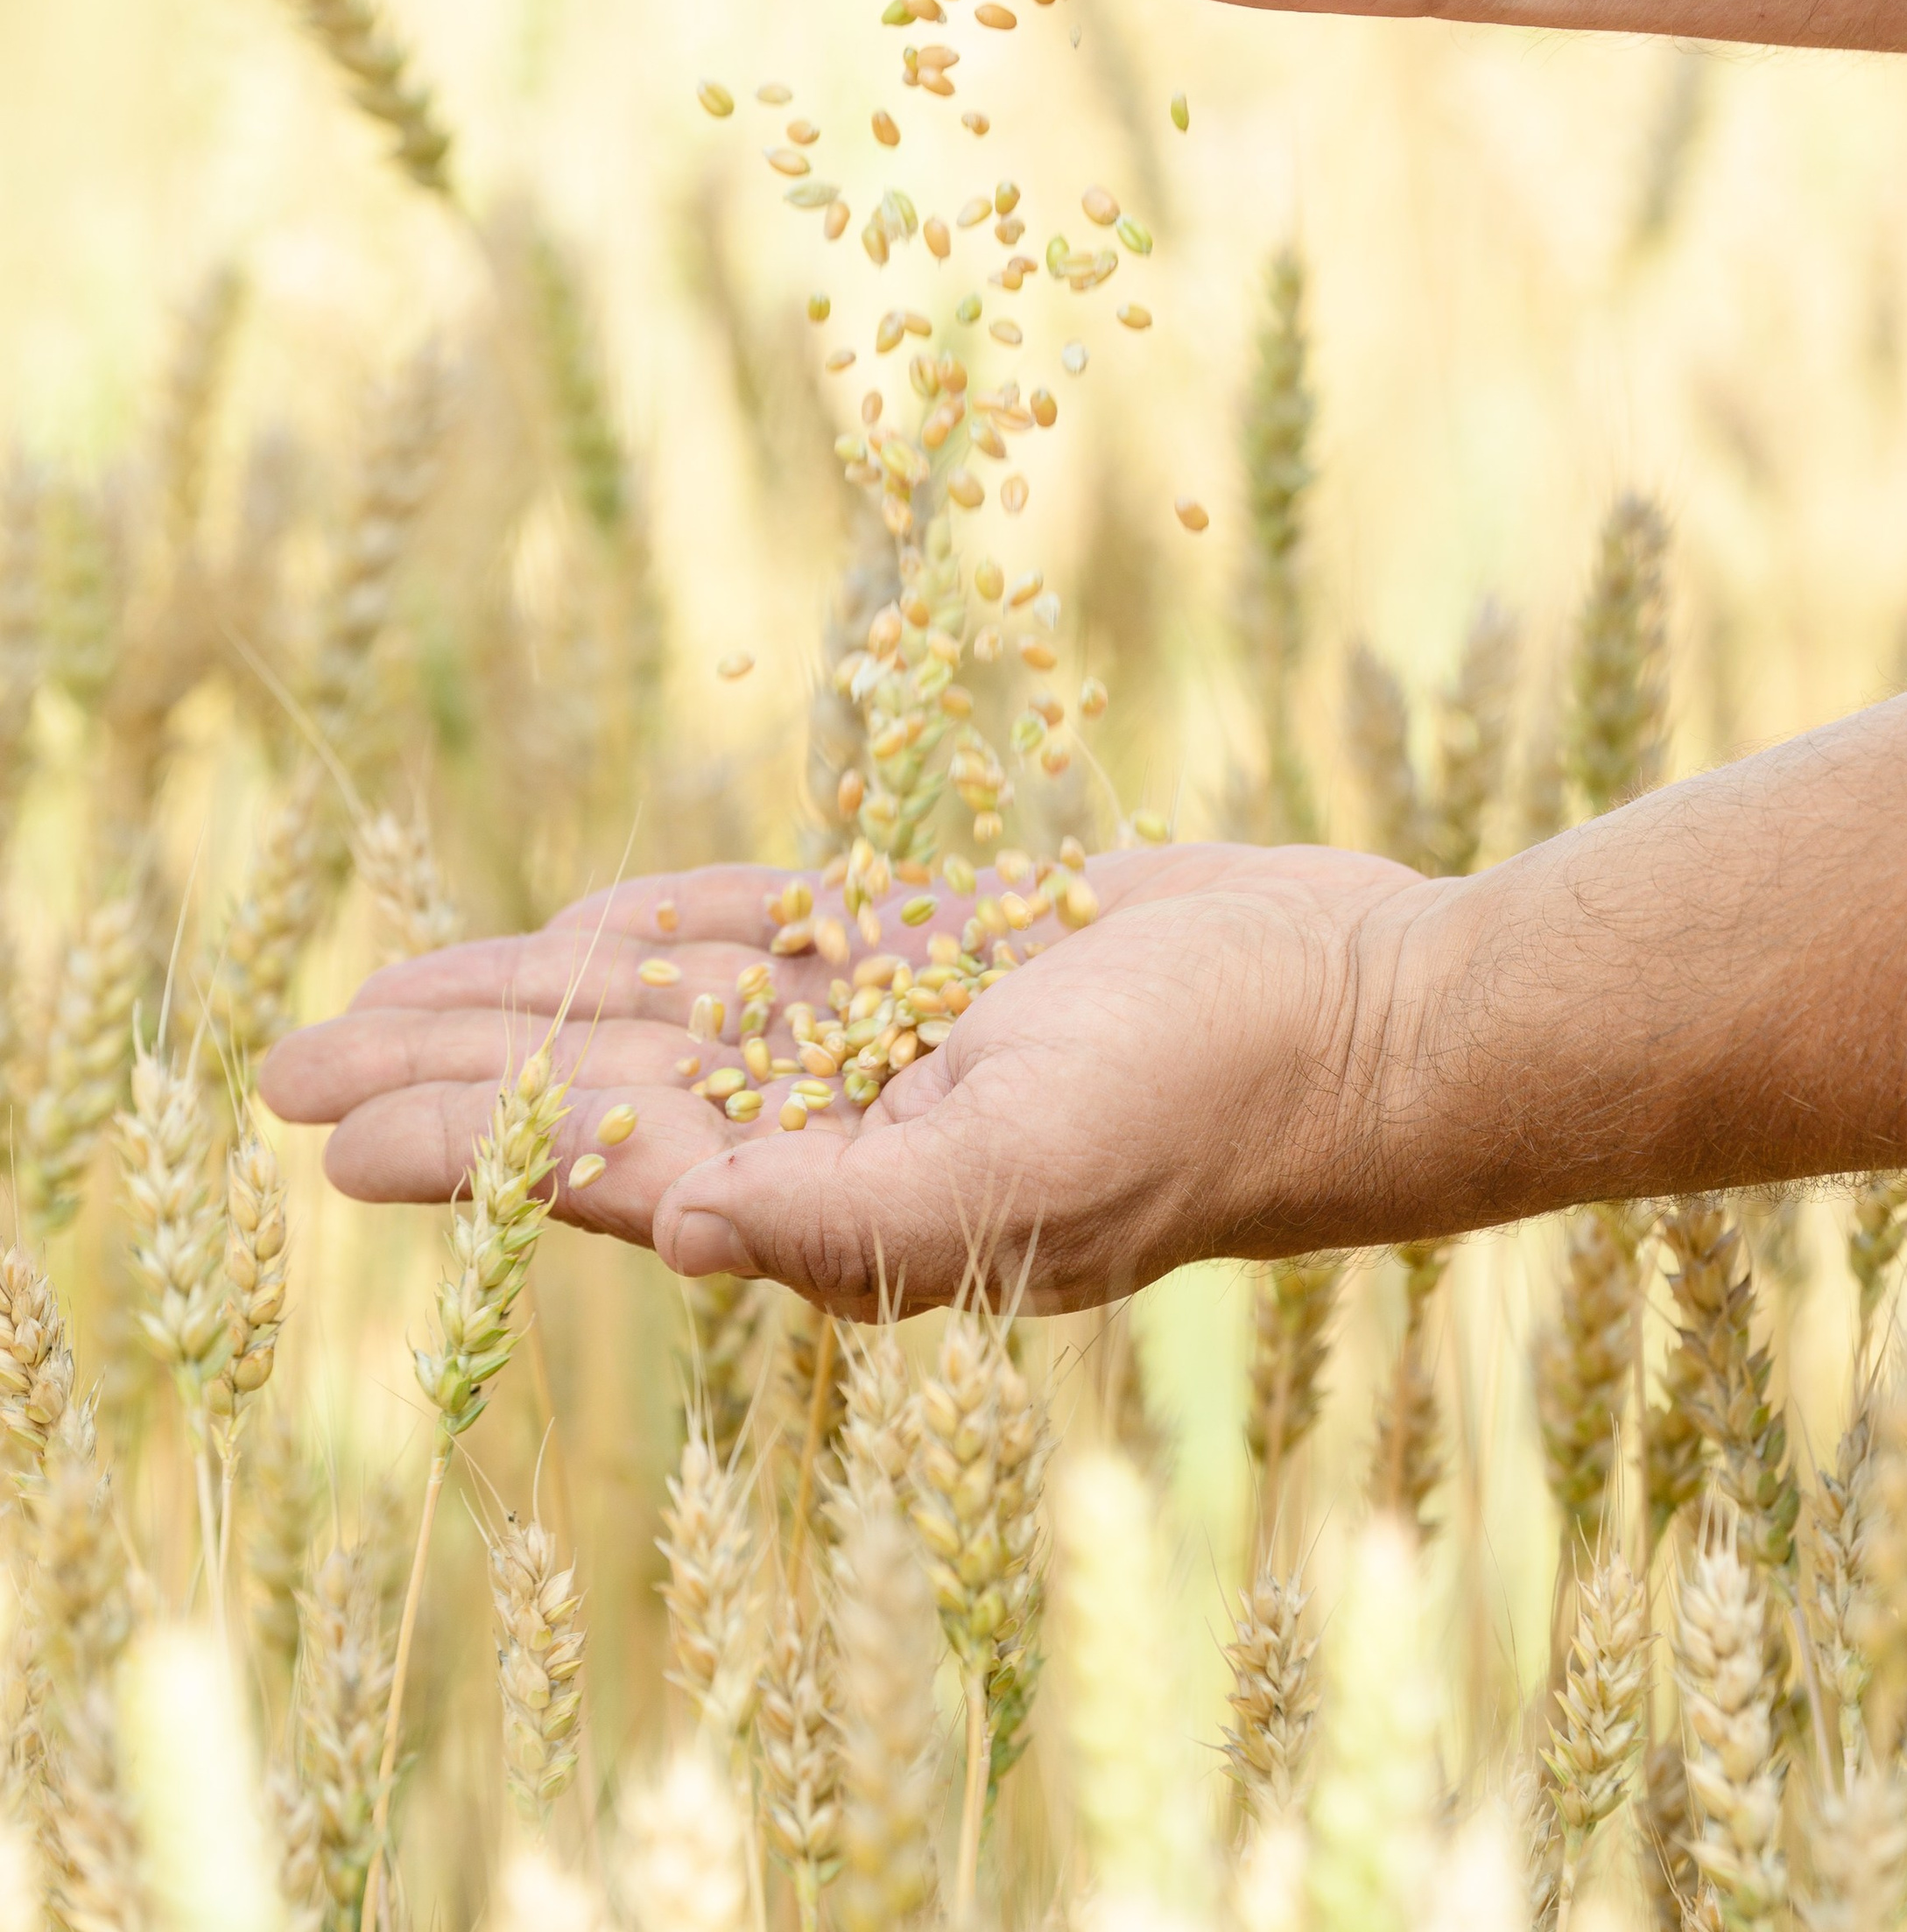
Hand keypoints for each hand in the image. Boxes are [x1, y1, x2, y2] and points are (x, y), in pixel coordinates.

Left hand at [260, 843, 1439, 1312]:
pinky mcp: (948, 954)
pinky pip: (777, 936)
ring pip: (665, 1011)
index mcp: (844, 1203)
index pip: (603, 1161)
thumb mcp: (1033, 1164)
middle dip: (443, 1069)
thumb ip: (853, 1212)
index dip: (452, 1135)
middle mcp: (847, 1130)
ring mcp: (894, 1036)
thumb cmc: (1215, 1102)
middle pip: (599, 1087)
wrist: (1370, 1014)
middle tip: (286, 1061)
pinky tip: (589, 927)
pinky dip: (673, 926)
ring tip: (400, 990)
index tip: (317, 1122)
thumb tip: (669, 1229)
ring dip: (530, 994)